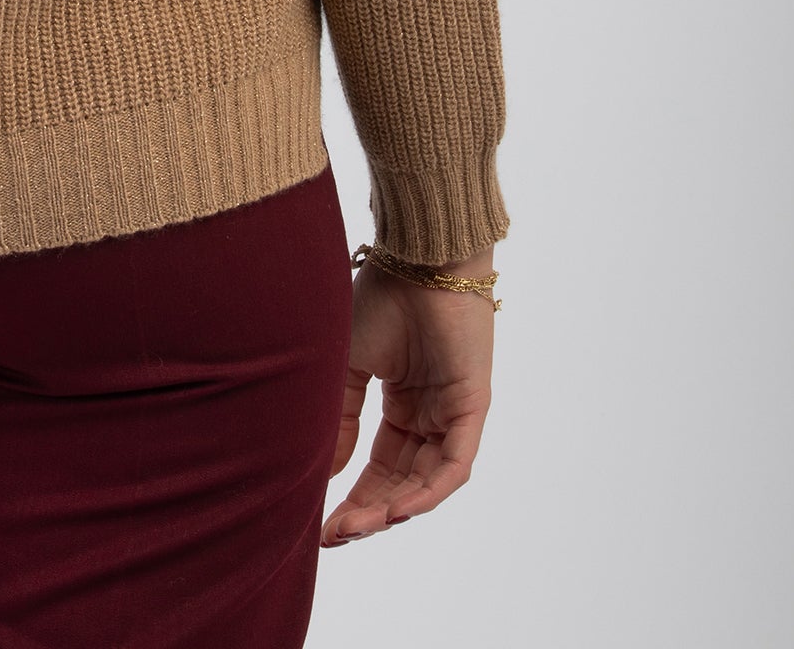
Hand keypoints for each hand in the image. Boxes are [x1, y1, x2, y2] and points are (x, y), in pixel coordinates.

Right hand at [321, 248, 494, 544]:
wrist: (417, 258)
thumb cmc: (382, 298)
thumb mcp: (347, 365)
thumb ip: (339, 420)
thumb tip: (323, 474)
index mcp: (403, 401)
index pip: (380, 465)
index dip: (353, 496)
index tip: (321, 522)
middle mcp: (430, 413)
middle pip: (401, 481)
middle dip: (369, 512)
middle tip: (336, 536)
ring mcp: (453, 413)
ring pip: (426, 481)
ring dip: (393, 509)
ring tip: (357, 527)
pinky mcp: (472, 408)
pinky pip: (452, 465)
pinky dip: (426, 491)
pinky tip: (395, 508)